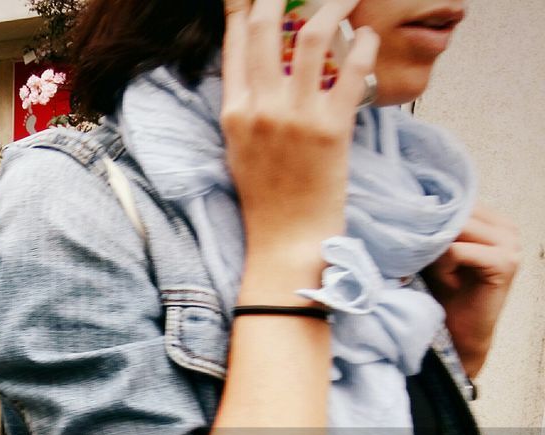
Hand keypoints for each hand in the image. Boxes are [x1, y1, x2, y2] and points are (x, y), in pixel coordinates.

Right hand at [222, 0, 379, 293]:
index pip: (237, 40)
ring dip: (334, 5)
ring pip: (314, 36)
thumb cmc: (266, 197)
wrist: (285, 242)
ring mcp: (296, 117)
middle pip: (269, 26)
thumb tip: (264, 64)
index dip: (246, 3)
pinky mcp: (332, 129)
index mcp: (234, 111)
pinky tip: (368, 37)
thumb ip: (247, 104)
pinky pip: (352, 71)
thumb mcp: (241, 146)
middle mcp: (261, 108)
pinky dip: (364, 45)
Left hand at [424, 205, 519, 378]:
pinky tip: (445, 280)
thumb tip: (406, 206)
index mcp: (491, 220)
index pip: (456, 200)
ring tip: (434, 270)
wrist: (458, 331)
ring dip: (436, 249)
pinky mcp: (505, 262)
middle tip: (417, 255)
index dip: (430, 214)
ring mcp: (510, 243)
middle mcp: (505, 227)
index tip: (408, 228)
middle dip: (430, 231)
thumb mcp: (435, 252)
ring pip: (456, 228)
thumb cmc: (443, 291)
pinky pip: (458, 251)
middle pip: (456, 211)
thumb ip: (432, 228)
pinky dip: (443, 264)